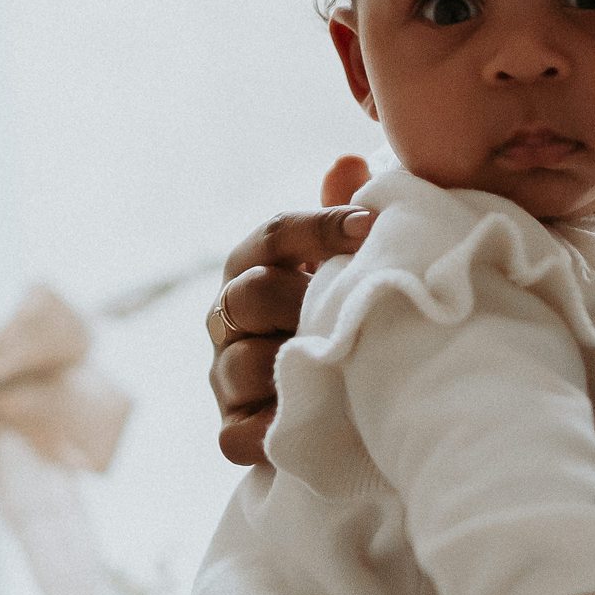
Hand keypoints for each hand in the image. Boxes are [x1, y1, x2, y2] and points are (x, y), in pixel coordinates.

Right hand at [209, 156, 375, 464]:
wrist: (332, 401)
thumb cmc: (333, 314)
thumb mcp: (341, 268)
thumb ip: (341, 219)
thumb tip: (347, 161)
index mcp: (253, 266)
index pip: (272, 234)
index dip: (319, 228)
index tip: (369, 228)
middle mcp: (228, 316)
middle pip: (249, 295)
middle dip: (300, 300)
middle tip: (352, 312)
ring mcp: (225, 374)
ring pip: (242, 364)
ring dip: (292, 365)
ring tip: (344, 368)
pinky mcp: (231, 428)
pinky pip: (238, 433)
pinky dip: (272, 430)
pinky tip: (316, 423)